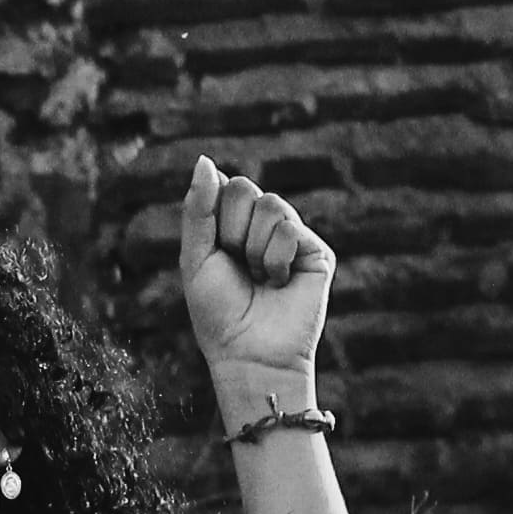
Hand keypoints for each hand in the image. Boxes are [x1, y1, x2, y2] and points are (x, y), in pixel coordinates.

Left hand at [175, 154, 334, 392]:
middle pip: (246, 188)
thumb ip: (198, 209)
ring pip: (271, 205)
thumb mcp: (195, 256)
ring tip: (259, 277)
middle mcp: (265, 228)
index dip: (214, 216)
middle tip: (238, 265)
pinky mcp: (317, 252)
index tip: (216, 252)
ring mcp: (293, 238)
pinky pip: (291, 229)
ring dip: (253, 247)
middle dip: (231, 230)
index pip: (226, 186)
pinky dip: (275, 258)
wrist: (248, 353)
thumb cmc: (217, 312)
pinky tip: (279, 283)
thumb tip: (205, 160)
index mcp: (234, 225)